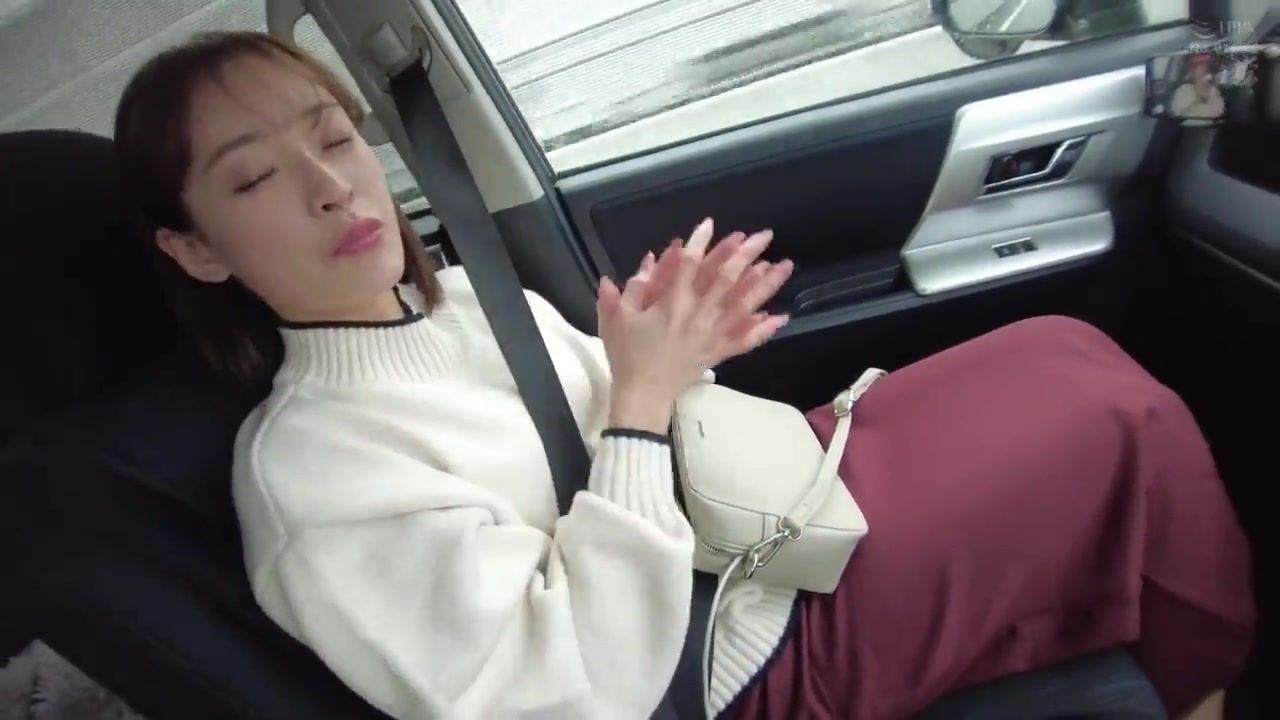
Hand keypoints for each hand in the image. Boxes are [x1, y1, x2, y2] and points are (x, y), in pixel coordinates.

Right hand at [596, 219, 792, 432]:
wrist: (642, 395)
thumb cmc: (627, 355)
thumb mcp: (617, 318)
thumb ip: (631, 287)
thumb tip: (648, 259)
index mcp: (671, 304)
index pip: (689, 266)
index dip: (700, 243)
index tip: (710, 224)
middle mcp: (698, 315)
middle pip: (726, 280)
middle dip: (746, 255)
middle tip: (764, 235)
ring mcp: (712, 335)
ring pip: (743, 306)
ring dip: (764, 285)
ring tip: (784, 266)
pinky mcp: (718, 352)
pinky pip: (745, 341)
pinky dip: (763, 330)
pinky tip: (781, 317)